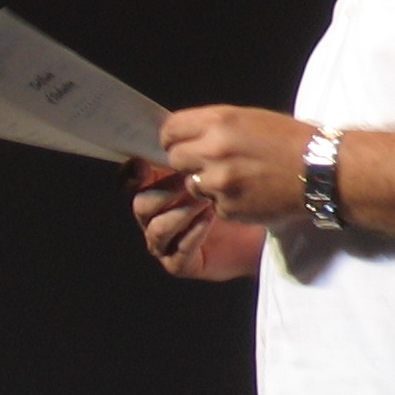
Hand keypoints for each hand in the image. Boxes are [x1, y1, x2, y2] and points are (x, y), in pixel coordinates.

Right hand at [127, 157, 264, 280]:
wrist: (264, 223)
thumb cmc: (238, 191)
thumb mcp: (215, 165)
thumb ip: (191, 152)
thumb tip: (174, 130)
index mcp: (156, 190)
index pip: (130, 182)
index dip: (132, 174)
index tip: (145, 164)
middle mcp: (154, 218)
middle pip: (141, 205)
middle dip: (165, 191)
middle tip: (190, 179)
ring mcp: (165, 243)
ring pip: (157, 228)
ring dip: (180, 212)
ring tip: (205, 199)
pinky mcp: (180, 264)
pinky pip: (177, 253)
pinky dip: (192, 233)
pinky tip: (210, 218)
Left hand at [162, 105, 316, 226]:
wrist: (323, 171)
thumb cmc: (293, 141)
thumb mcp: (251, 118)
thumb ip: (216, 126)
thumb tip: (189, 136)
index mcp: (219, 121)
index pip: (170, 129)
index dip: (173, 137)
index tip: (180, 143)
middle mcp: (214, 150)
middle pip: (175, 158)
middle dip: (189, 161)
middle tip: (210, 163)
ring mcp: (219, 182)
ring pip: (192, 184)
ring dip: (207, 183)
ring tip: (237, 178)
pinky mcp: (229, 207)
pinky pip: (214, 205)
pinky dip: (227, 202)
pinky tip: (250, 193)